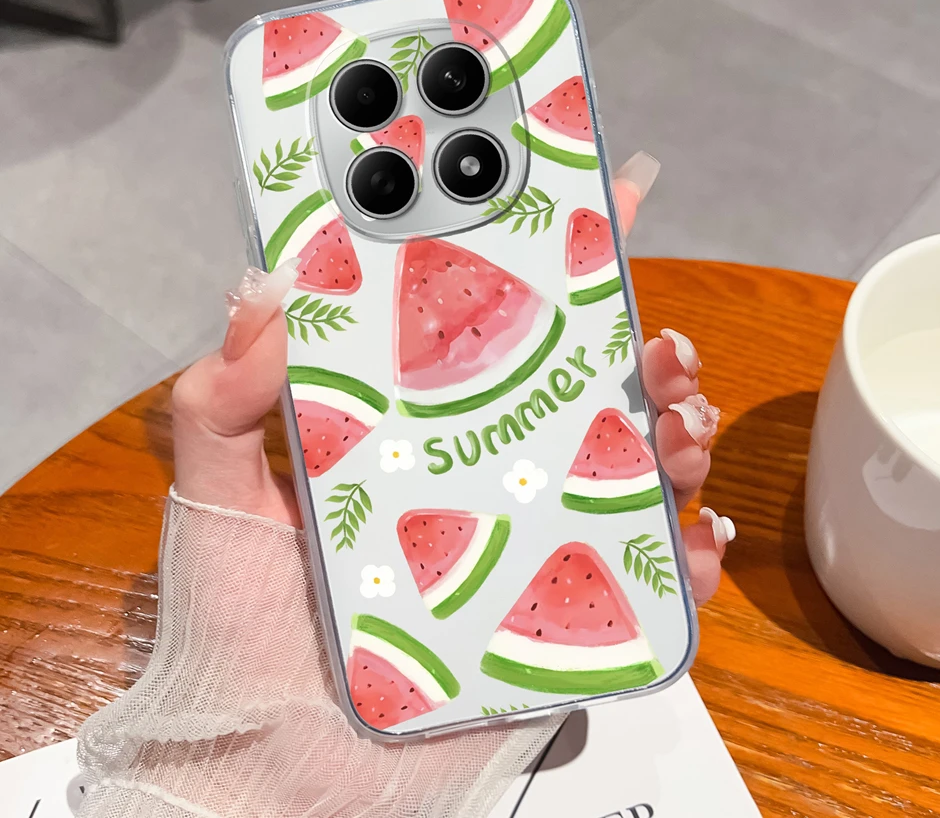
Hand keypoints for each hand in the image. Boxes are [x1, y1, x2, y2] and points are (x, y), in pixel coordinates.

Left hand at [173, 151, 731, 604]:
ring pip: (631, 472)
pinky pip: (646, 583)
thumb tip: (263, 288)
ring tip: (678, 429)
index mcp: (415, 431)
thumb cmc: (243, 635)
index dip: (543, 265)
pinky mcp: (558, 624)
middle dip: (641, 352)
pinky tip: (692, 537)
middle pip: (585, 393)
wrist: (271, 772)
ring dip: (678, 437)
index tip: (594, 206)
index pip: (488, 329)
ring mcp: (527, 546)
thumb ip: (223, 399)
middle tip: (657, 343)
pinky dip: (687, 555)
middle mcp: (481, 477)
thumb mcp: (219, 498)